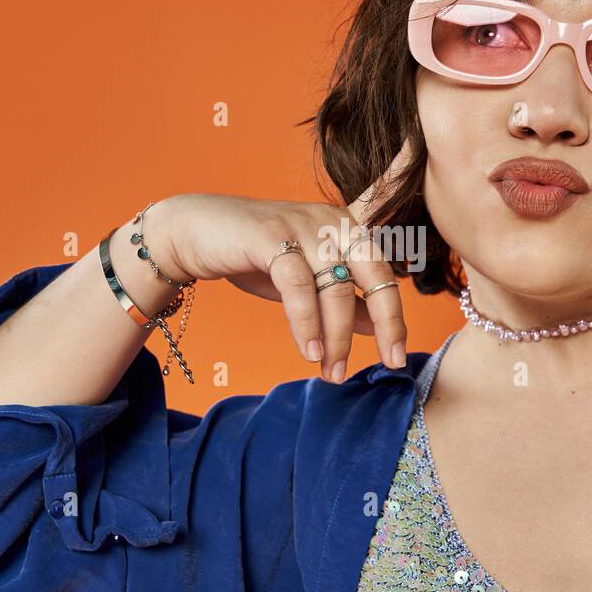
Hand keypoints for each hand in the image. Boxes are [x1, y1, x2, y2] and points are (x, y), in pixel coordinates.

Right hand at [150, 140, 416, 381]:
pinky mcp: (271, 235)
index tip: (396, 359)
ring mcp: (303, 224)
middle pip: (374, 273)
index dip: (395, 316)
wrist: (196, 233)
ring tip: (330, 371)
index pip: (384, 272)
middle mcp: (333, 221)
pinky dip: (305, 322)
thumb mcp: (306, 282)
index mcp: (348, 228)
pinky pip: (298, 284)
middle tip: (387, 363)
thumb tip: (377, 328)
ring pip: (335, 287)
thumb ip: (343, 300)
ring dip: (336, 336)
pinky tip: (307, 351)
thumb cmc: (256, 257)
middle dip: (386, 322)